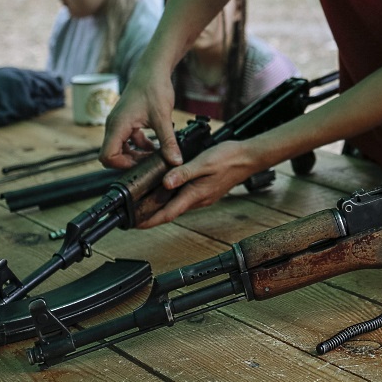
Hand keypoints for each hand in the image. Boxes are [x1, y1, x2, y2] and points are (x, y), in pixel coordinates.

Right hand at [100, 72, 177, 169]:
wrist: (153, 69)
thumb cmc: (154, 88)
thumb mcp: (163, 118)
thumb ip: (168, 142)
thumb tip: (175, 161)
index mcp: (117, 126)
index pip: (107, 156)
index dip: (122, 165)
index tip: (141, 165)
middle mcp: (114, 125)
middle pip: (113, 154)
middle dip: (131, 161)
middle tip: (152, 162)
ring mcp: (120, 123)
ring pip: (122, 148)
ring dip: (138, 153)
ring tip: (157, 155)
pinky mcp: (127, 120)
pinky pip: (129, 139)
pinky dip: (141, 145)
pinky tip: (157, 145)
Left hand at [135, 141, 264, 227]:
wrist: (248, 157)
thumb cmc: (228, 158)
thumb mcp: (204, 162)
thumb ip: (184, 173)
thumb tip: (165, 183)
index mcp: (195, 194)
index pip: (168, 214)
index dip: (149, 221)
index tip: (134, 224)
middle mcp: (198, 199)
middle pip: (170, 212)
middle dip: (151, 215)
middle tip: (133, 214)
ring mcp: (202, 196)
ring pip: (177, 205)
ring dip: (161, 206)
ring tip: (144, 203)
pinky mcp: (205, 190)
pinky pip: (185, 198)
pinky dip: (172, 197)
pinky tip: (166, 189)